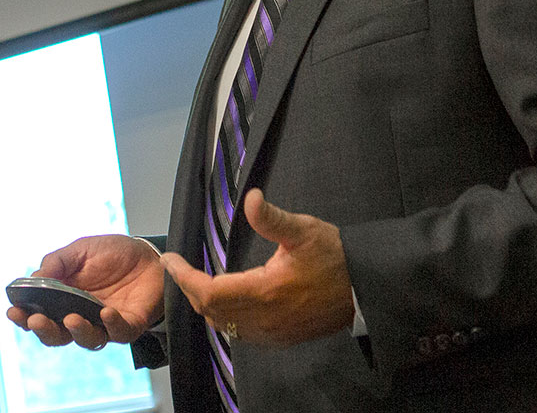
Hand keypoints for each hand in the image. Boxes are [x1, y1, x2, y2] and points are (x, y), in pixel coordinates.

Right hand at [6, 234, 164, 350]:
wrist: (149, 254)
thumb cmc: (113, 253)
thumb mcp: (81, 250)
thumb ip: (58, 262)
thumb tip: (35, 277)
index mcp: (65, 299)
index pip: (40, 314)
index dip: (24, 316)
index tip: (12, 311)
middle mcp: (82, 316)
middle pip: (58, 335)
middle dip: (44, 330)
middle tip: (35, 319)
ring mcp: (104, 324)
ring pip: (87, 340)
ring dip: (77, 332)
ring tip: (71, 318)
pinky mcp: (129, 325)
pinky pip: (118, 332)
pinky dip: (111, 325)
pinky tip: (106, 312)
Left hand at [161, 189, 353, 347]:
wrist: (365, 289)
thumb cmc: (334, 256)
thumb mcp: (303, 230)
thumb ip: (272, 218)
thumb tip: (251, 197)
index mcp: (265, 292)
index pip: (209, 291)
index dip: (185, 278)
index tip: (170, 260)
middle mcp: (265, 319)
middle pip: (211, 311)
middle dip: (189, 289)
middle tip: (177, 268)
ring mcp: (273, 333)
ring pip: (224, 326)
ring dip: (205, 305)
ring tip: (194, 281)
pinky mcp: (282, 338)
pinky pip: (241, 334)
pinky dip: (224, 318)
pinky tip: (223, 302)